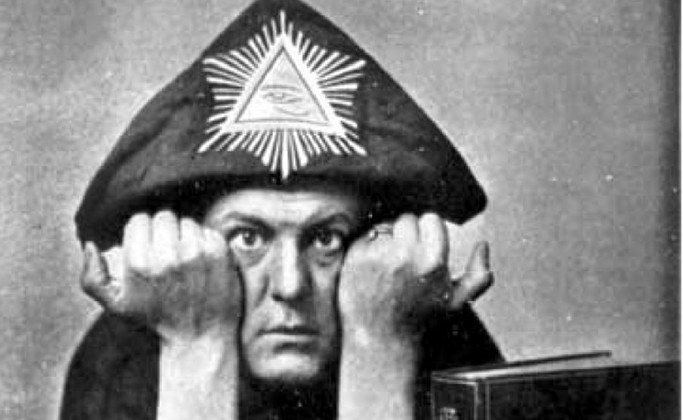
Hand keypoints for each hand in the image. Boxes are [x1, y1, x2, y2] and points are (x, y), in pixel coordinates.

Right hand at [80, 210, 241, 341]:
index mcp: (139, 263)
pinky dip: (205, 242)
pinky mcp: (220, 252)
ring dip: (185, 236)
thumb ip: (92, 277)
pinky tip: (202, 263)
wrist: (200, 337)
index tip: (147, 247)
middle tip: (167, 253)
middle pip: (164, 216)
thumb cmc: (158, 319)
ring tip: (185, 260)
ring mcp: (197, 252)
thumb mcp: (117, 305)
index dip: (142, 232)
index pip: (139, 220)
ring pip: (187, 221)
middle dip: (164, 231)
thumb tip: (90, 245)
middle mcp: (168, 255)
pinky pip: (208, 230)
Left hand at [338, 213, 492, 344]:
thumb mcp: (458, 304)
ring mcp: (377, 255)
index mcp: (431, 261)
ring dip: (386, 241)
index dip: (428, 232)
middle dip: (406, 234)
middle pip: (406, 219)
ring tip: (387, 269)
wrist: (381, 343)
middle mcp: (404, 254)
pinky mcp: (354, 258)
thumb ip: (478, 275)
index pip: (430, 219)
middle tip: (404, 259)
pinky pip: (364, 239)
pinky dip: (367, 249)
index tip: (424, 247)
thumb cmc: (420, 323)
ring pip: (384, 228)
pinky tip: (371, 272)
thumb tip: (483, 244)